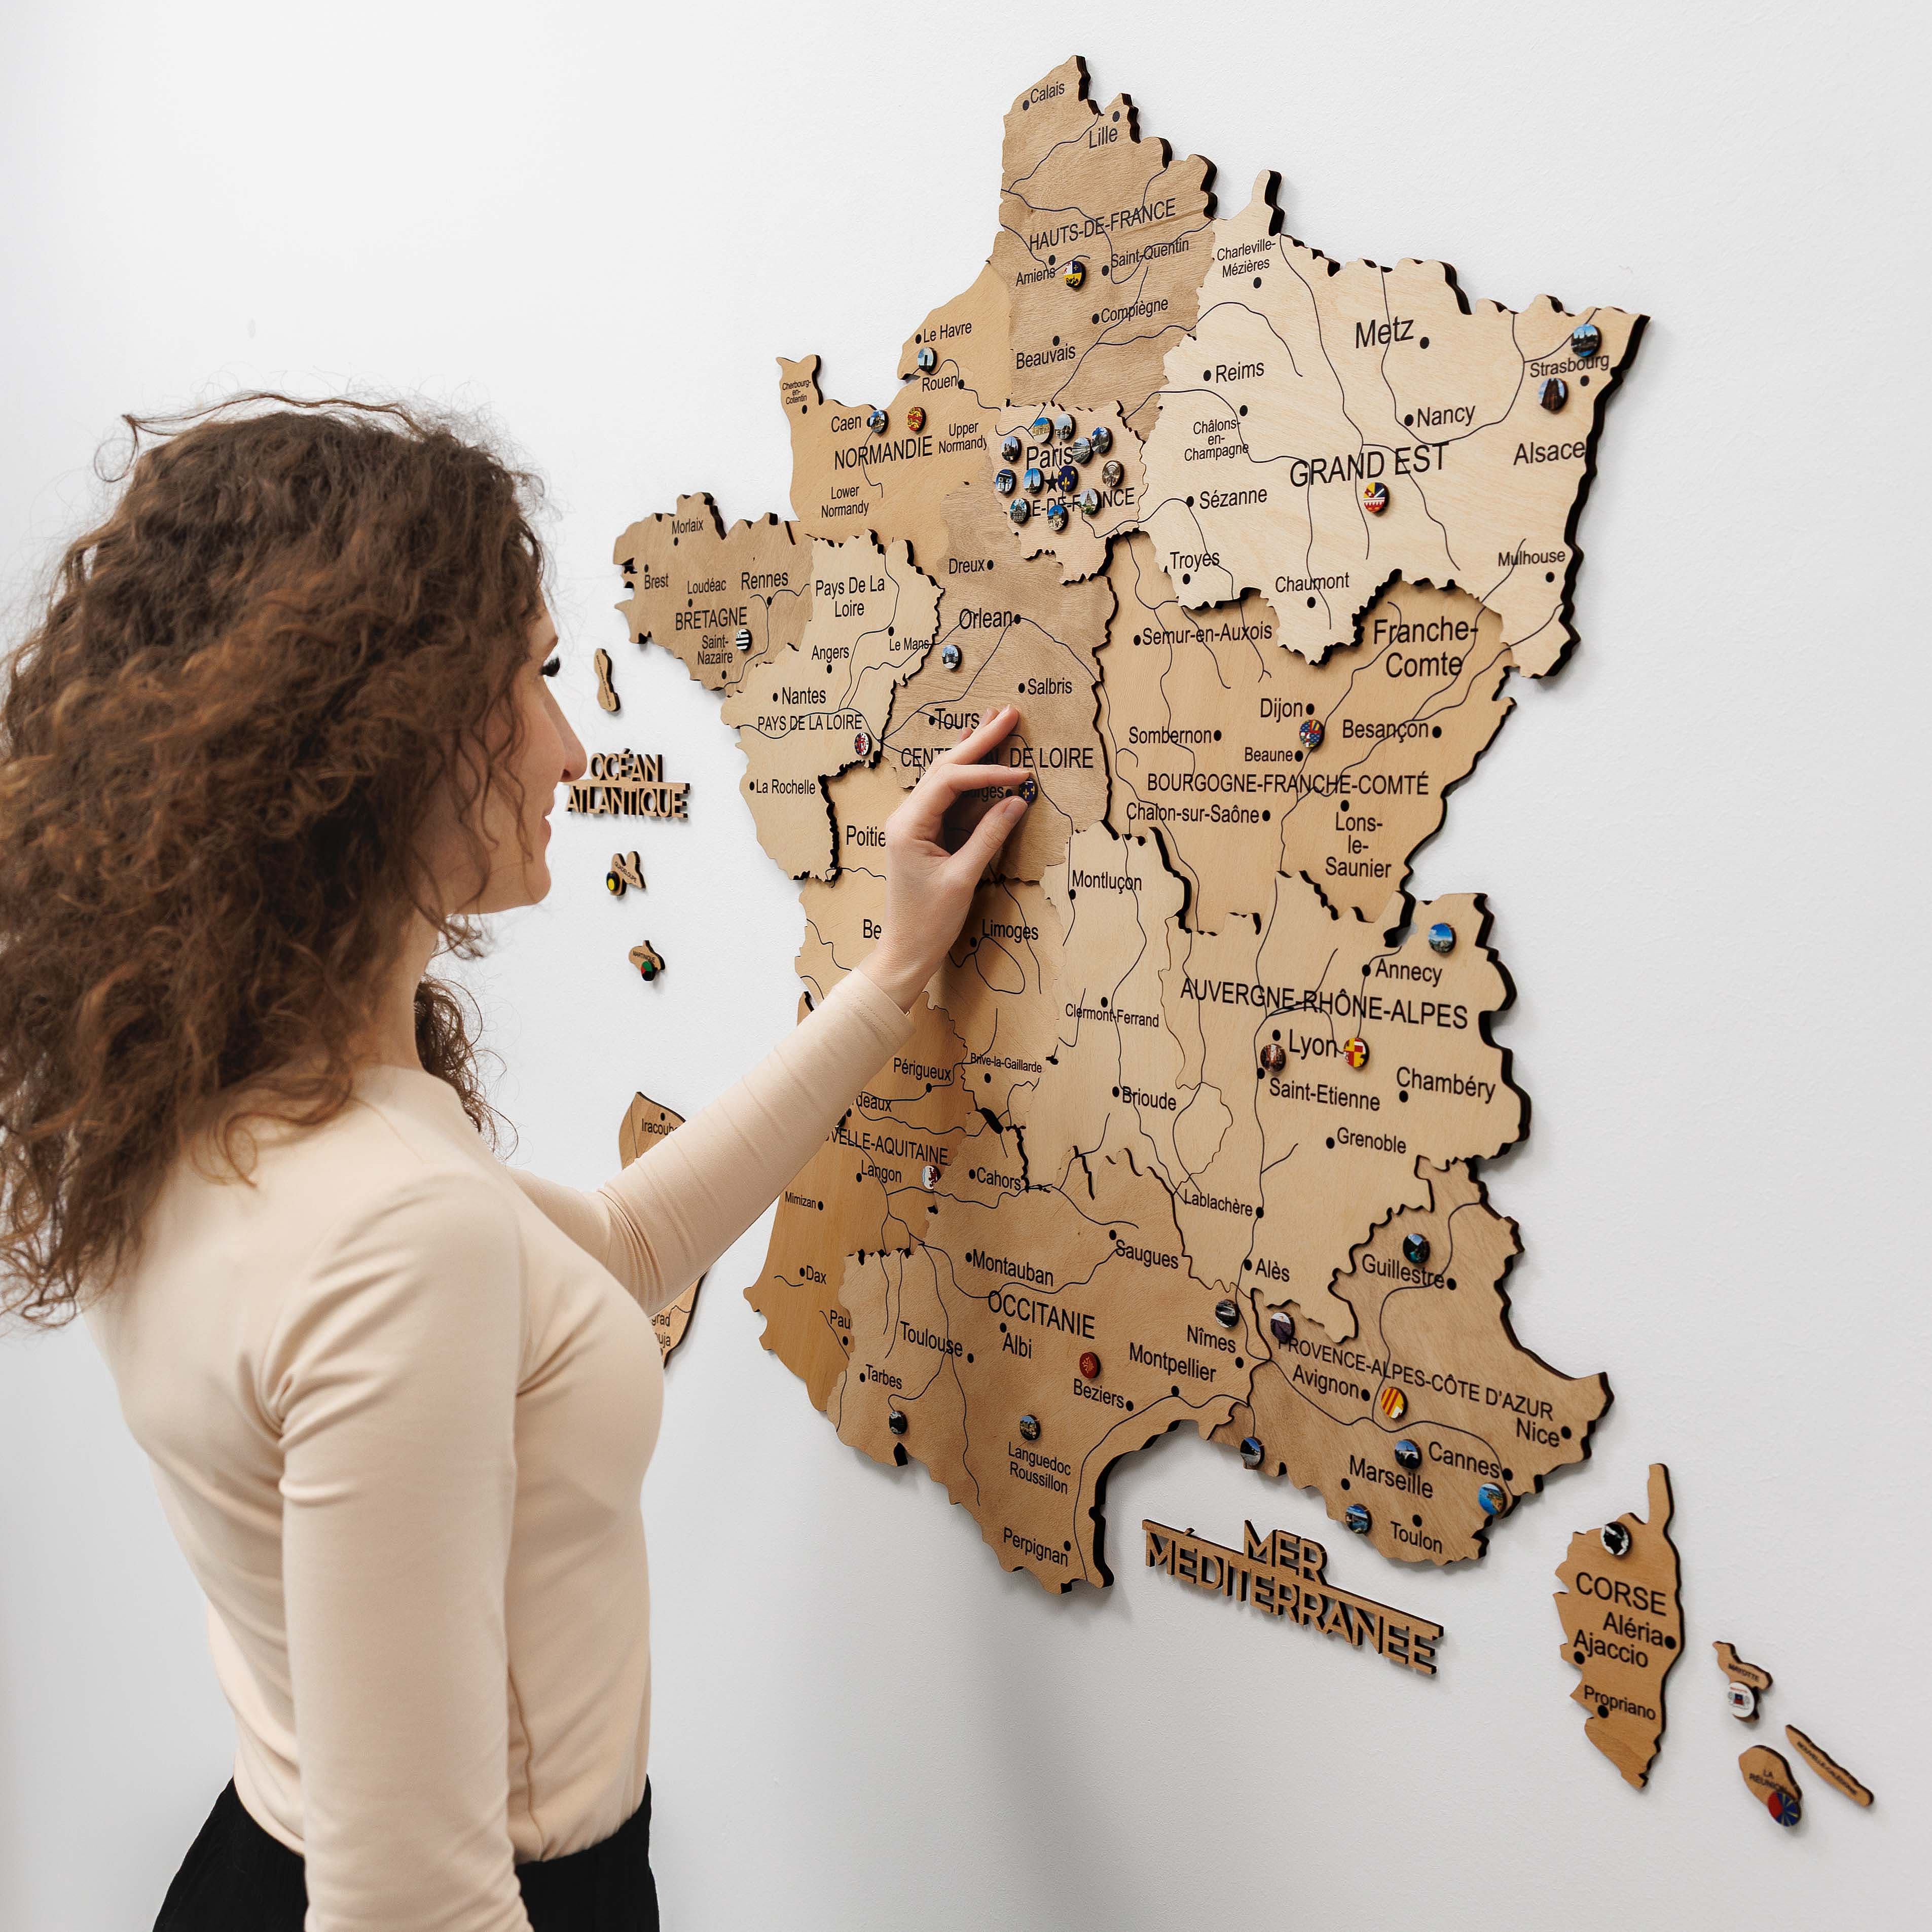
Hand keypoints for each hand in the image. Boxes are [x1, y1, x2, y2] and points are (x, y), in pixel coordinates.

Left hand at [858, 706, 1030, 1010]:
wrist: (905, 951)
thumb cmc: (929, 921)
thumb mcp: (963, 878)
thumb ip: (989, 836)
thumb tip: (1016, 801)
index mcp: (909, 825)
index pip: (951, 781)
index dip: (988, 771)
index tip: (1023, 772)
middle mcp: (906, 817)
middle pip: (944, 767)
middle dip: (978, 740)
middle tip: (1008, 713)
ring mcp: (912, 823)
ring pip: (942, 775)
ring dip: (969, 749)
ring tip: (992, 721)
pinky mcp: (921, 833)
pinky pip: (943, 793)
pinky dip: (962, 772)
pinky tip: (970, 751)